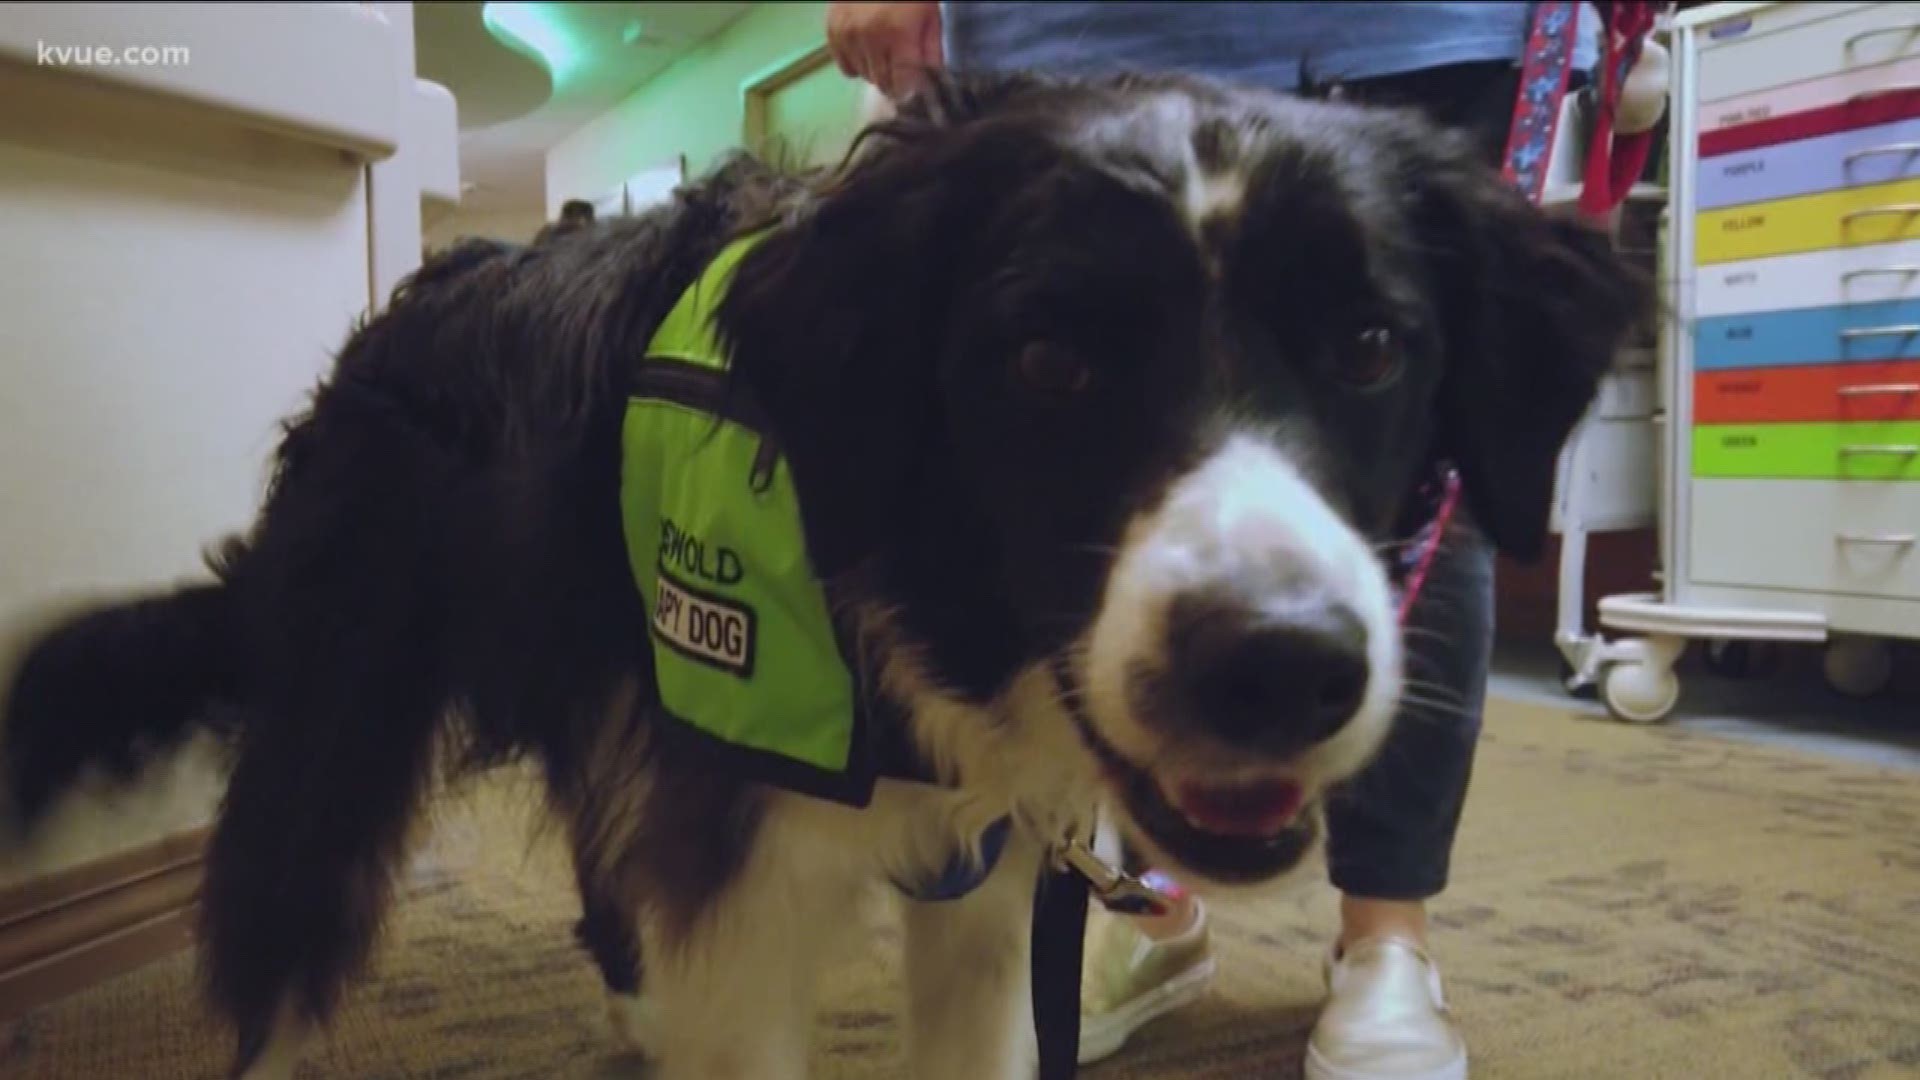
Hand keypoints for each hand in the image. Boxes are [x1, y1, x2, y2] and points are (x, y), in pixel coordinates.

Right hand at [826, 2, 943, 99]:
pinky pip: (846, 67)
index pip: (904, 87)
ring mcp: (847, 36)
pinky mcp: (833, 32)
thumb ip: (932, 50)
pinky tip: (869, 48)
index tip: (918, 88)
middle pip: (883, 84)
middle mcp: (869, 39)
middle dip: (897, 81)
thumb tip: (932, 82)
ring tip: (887, 50)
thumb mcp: (931, 15)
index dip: (913, 91)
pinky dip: (858, 63)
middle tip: (905, 65)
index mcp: (898, 34)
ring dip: (878, 70)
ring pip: (866, 76)